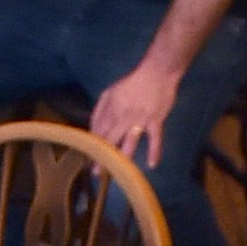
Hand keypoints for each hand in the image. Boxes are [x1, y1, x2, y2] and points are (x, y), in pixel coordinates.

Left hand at [89, 54, 179, 168]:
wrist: (157, 72)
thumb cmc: (132, 84)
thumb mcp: (110, 92)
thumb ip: (99, 111)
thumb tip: (92, 131)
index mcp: (111, 109)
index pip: (99, 131)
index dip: (93, 146)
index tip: (89, 159)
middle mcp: (123, 116)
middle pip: (110, 140)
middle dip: (102, 157)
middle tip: (96, 173)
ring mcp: (140, 119)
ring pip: (130, 141)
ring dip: (123, 157)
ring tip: (118, 173)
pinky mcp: (155, 120)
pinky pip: (155, 138)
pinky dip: (154, 151)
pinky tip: (152, 164)